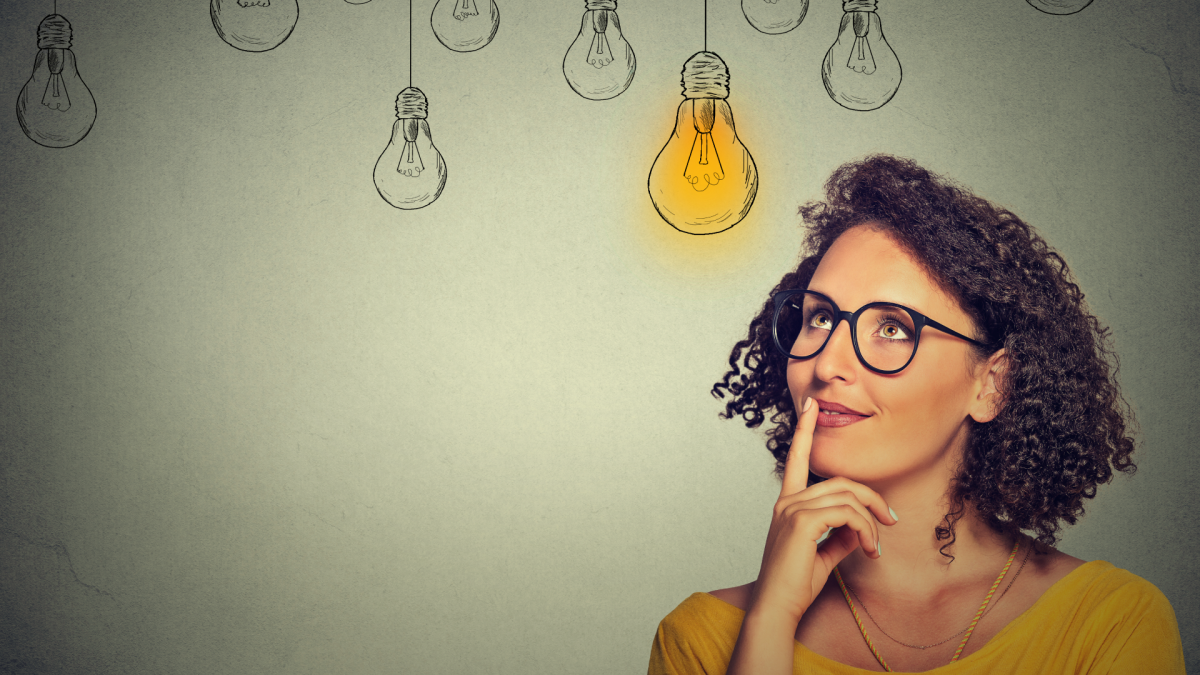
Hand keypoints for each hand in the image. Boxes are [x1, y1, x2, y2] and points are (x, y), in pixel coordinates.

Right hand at [745, 397, 898, 625]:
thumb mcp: (824, 553)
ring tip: (876, 546)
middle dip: (872, 498)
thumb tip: (861, 528)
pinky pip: (846, 514)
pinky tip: (868, 550)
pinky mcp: (802, 523)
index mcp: (787, 504)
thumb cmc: (797, 585)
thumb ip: (841, 534)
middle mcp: (787, 502)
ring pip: (846, 497)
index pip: (796, 459)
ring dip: (871, 520)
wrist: (779, 608)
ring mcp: (792, 510)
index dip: (804, 431)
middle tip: (891, 521)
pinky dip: (865, 530)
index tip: (810, 406)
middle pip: (841, 481)